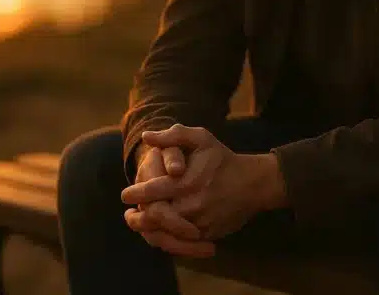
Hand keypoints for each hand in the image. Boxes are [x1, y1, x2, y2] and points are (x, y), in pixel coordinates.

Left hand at [122, 125, 285, 241]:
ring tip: (139, 227)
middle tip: (129, 217)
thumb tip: (147, 137)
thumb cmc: (222, 159)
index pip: (153, 191)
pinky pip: (183, 243)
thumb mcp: (201, 138)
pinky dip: (167, 240)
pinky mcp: (208, 235)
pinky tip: (158, 234)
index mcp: (187, 182)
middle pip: (156, 217)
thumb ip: (173, 135)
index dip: (136, 193)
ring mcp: (201, 223)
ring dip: (149, 232)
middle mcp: (192, 205)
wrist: (254, 184)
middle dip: (138, 218)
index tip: (125, 194)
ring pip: (167, 234)